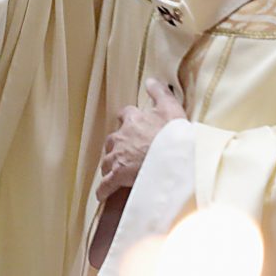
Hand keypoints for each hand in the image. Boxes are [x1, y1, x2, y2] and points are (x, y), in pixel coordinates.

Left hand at [96, 79, 185, 202]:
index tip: (131, 122)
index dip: (128, 119)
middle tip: (124, 151)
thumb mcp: (170, 107)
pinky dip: (103, 190)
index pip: (126, 115)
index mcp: (134, 120)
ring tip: (114, 171)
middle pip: (113, 139)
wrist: (172, 158)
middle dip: (117, 145)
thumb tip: (151, 80)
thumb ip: (159, 92)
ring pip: (107, 160)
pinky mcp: (118, 175)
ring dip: (110, 165)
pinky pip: (106, 184)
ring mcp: (118, 157)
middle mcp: (122, 137)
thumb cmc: (173, 134)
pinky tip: (102, 195)